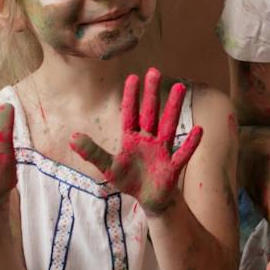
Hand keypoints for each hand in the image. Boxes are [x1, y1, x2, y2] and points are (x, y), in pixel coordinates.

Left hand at [69, 69, 202, 216]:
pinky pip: (182, 153)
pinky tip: (198, 130)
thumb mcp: (108, 168)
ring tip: (179, 87)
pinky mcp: (172, 166)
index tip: (133, 77)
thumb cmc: (129, 180)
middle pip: (151, 113)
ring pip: (168, 125)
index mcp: (131, 138)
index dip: (131, 97)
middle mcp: (148, 139)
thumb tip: (72, 137)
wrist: (149, 199)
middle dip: (152, 93)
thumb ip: (92, 152)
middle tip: (154, 71)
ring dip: (173, 107)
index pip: (130, 113)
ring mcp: (162, 151)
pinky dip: (190, 143)